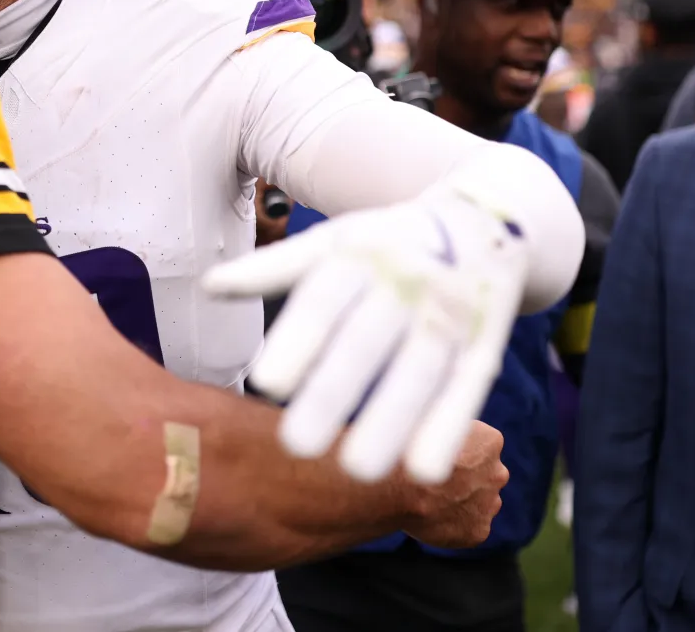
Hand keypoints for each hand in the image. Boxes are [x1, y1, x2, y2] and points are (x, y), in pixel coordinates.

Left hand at [202, 187, 525, 484]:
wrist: (484, 222)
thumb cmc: (385, 243)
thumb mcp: (332, 242)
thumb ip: (274, 268)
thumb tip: (209, 286)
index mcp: (358, 254)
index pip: (324, 300)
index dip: (298, 341)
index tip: (265, 385)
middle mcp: (405, 283)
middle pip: (367, 341)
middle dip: (334, 391)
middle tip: (294, 444)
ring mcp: (448, 314)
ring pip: (419, 371)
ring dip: (391, 421)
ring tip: (356, 471)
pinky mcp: (485, 344)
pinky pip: (467, 388)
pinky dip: (448, 428)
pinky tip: (424, 471)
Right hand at [401, 421, 507, 548]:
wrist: (393, 490)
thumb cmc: (402, 450)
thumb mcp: (424, 420)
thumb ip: (442, 423)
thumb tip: (437, 419)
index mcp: (489, 440)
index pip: (480, 441)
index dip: (458, 447)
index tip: (438, 452)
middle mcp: (498, 472)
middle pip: (484, 473)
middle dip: (465, 476)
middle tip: (433, 478)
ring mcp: (489, 505)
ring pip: (479, 500)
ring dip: (460, 500)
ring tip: (427, 499)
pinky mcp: (478, 531)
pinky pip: (468, 526)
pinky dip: (454, 524)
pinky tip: (430, 517)